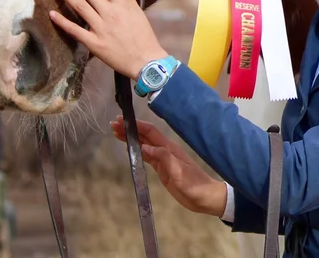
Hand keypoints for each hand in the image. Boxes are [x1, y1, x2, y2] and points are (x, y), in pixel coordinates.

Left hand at [48, 0, 167, 79]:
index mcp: (122, 3)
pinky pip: (75, 30)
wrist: (145, 60)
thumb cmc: (143, 35)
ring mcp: (100, 28)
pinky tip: (52, 13)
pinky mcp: (94, 43)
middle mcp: (109, 13)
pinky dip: (62, 21)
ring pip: (79, 6)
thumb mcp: (137, 12)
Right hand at [111, 116, 226, 216]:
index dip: (136, 125)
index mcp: (169, 148)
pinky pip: (147, 157)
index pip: (149, 132)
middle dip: (130, 129)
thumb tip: (144, 146)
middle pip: (144, 136)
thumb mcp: (179, 172)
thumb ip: (163, 158)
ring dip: (131, 138)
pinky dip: (136, 151)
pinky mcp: (162, 169)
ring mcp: (163, 159)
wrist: (205, 197)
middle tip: (113, 125)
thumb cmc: (194, 184)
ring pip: (144, 145)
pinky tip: (129, 149)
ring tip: (116, 134)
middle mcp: (165, 150)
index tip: (122, 121)